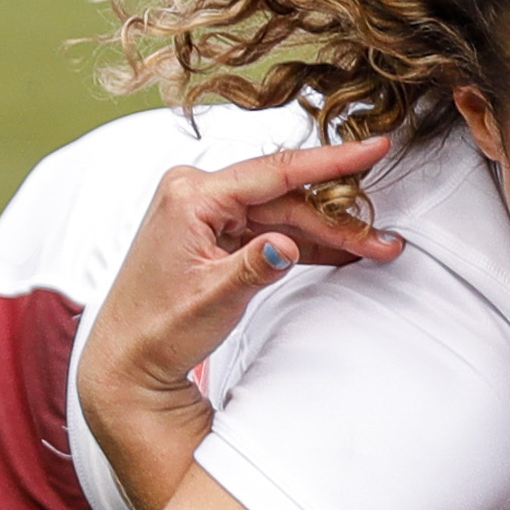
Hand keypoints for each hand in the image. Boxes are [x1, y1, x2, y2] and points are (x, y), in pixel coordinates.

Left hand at [78, 138, 402, 509]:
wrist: (125, 361)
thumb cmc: (157, 330)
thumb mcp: (211, 301)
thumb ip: (253, 268)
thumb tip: (290, 244)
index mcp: (190, 196)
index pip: (275, 171)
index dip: (331, 162)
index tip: (375, 148)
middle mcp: (196, 193)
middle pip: (285, 197)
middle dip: (337, 219)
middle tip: (384, 239)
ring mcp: (205, 211)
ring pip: (283, 213)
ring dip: (326, 233)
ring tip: (374, 249)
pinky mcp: (213, 231)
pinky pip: (269, 228)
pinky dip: (303, 243)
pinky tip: (341, 254)